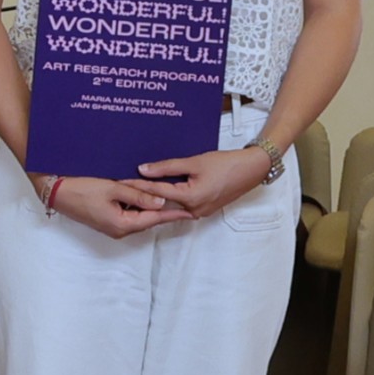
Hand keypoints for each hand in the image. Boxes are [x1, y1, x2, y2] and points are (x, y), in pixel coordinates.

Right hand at [48, 174, 195, 238]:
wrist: (56, 192)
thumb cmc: (82, 189)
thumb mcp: (113, 189)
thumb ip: (138, 196)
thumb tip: (161, 203)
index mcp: (122, 224)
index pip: (154, 219)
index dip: (173, 214)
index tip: (190, 212)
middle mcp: (119, 230)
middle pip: (148, 220)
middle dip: (164, 212)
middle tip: (183, 204)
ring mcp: (112, 227)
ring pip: (139, 218)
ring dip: (150, 209)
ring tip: (167, 199)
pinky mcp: (106, 221)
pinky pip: (129, 216)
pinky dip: (138, 208)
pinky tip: (144, 199)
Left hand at [131, 147, 273, 219]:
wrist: (252, 169)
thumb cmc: (227, 164)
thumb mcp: (194, 162)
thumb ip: (167, 167)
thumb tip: (143, 169)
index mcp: (191, 198)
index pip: (156, 193)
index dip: (137, 186)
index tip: (121, 182)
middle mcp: (194, 209)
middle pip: (161, 203)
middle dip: (142, 196)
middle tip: (122, 188)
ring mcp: (200, 211)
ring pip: (170, 205)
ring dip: (154, 199)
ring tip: (135, 191)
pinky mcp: (203, 209)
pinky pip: (181, 205)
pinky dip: (168, 199)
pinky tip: (157, 193)